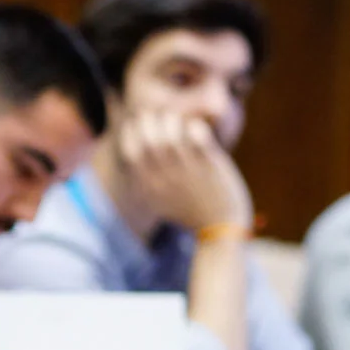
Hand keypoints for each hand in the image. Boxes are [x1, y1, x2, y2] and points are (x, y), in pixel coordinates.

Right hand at [117, 108, 252, 235]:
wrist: (220, 229)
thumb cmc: (189, 209)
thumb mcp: (158, 199)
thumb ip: (146, 178)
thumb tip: (135, 153)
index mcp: (147, 186)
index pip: (129, 149)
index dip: (134, 131)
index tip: (144, 126)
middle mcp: (163, 178)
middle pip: (149, 135)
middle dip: (154, 120)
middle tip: (164, 120)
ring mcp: (186, 171)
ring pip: (171, 131)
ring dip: (175, 121)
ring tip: (182, 126)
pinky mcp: (209, 165)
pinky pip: (197, 133)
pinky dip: (196, 127)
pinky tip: (199, 134)